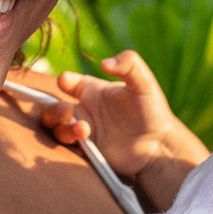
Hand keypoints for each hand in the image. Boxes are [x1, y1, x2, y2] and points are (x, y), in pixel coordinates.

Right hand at [15, 52, 208, 210]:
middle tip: (68, 112)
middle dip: (54, 109)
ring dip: (63, 127)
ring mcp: (84, 131)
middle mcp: (86, 111)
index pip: (68, 82)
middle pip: (54, 108)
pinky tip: (85, 138)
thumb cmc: (153, 111)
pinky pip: (66, 146)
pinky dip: (70, 141)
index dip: (63, 80)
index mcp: (94, 91)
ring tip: (84, 129)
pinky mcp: (86, 150)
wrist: (158, 146)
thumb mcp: (143, 83)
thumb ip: (129, 64)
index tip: (65, 81)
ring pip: (57, 128)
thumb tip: (104, 63)